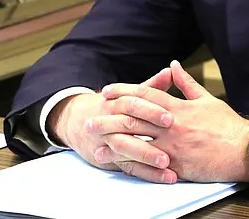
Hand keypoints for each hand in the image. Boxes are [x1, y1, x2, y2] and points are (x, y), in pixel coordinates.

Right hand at [47, 68, 175, 177]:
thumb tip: (170, 71)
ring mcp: (107, 142)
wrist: (76, 122)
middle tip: (172, 139)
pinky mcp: (110, 160)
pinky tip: (163, 177)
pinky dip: (146, 173)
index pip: (132, 104)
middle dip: (149, 131)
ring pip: (125, 149)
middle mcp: (109, 121)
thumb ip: (150, 87)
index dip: (151, 110)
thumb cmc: (111, 107)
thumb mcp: (128, 95)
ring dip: (147, 156)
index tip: (170, 117)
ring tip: (167, 163)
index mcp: (115, 103)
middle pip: (127, 125)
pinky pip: (128, 167)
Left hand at [96, 60, 248, 183]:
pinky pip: (148, 165)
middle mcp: (172, 126)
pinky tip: (117, 164)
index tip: (108, 91)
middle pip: (134, 119)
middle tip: (92, 116)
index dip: (124, 91)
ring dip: (113, 142)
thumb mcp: (207, 99)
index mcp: (179, 107)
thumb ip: (186, 83)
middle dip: (110, 117)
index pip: (146, 95)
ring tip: (96, 142)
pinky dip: (130, 163)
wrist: (243, 150)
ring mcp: (172, 147)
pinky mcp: (176, 166)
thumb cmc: (227, 125)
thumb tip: (173, 66)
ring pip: (136, 142)